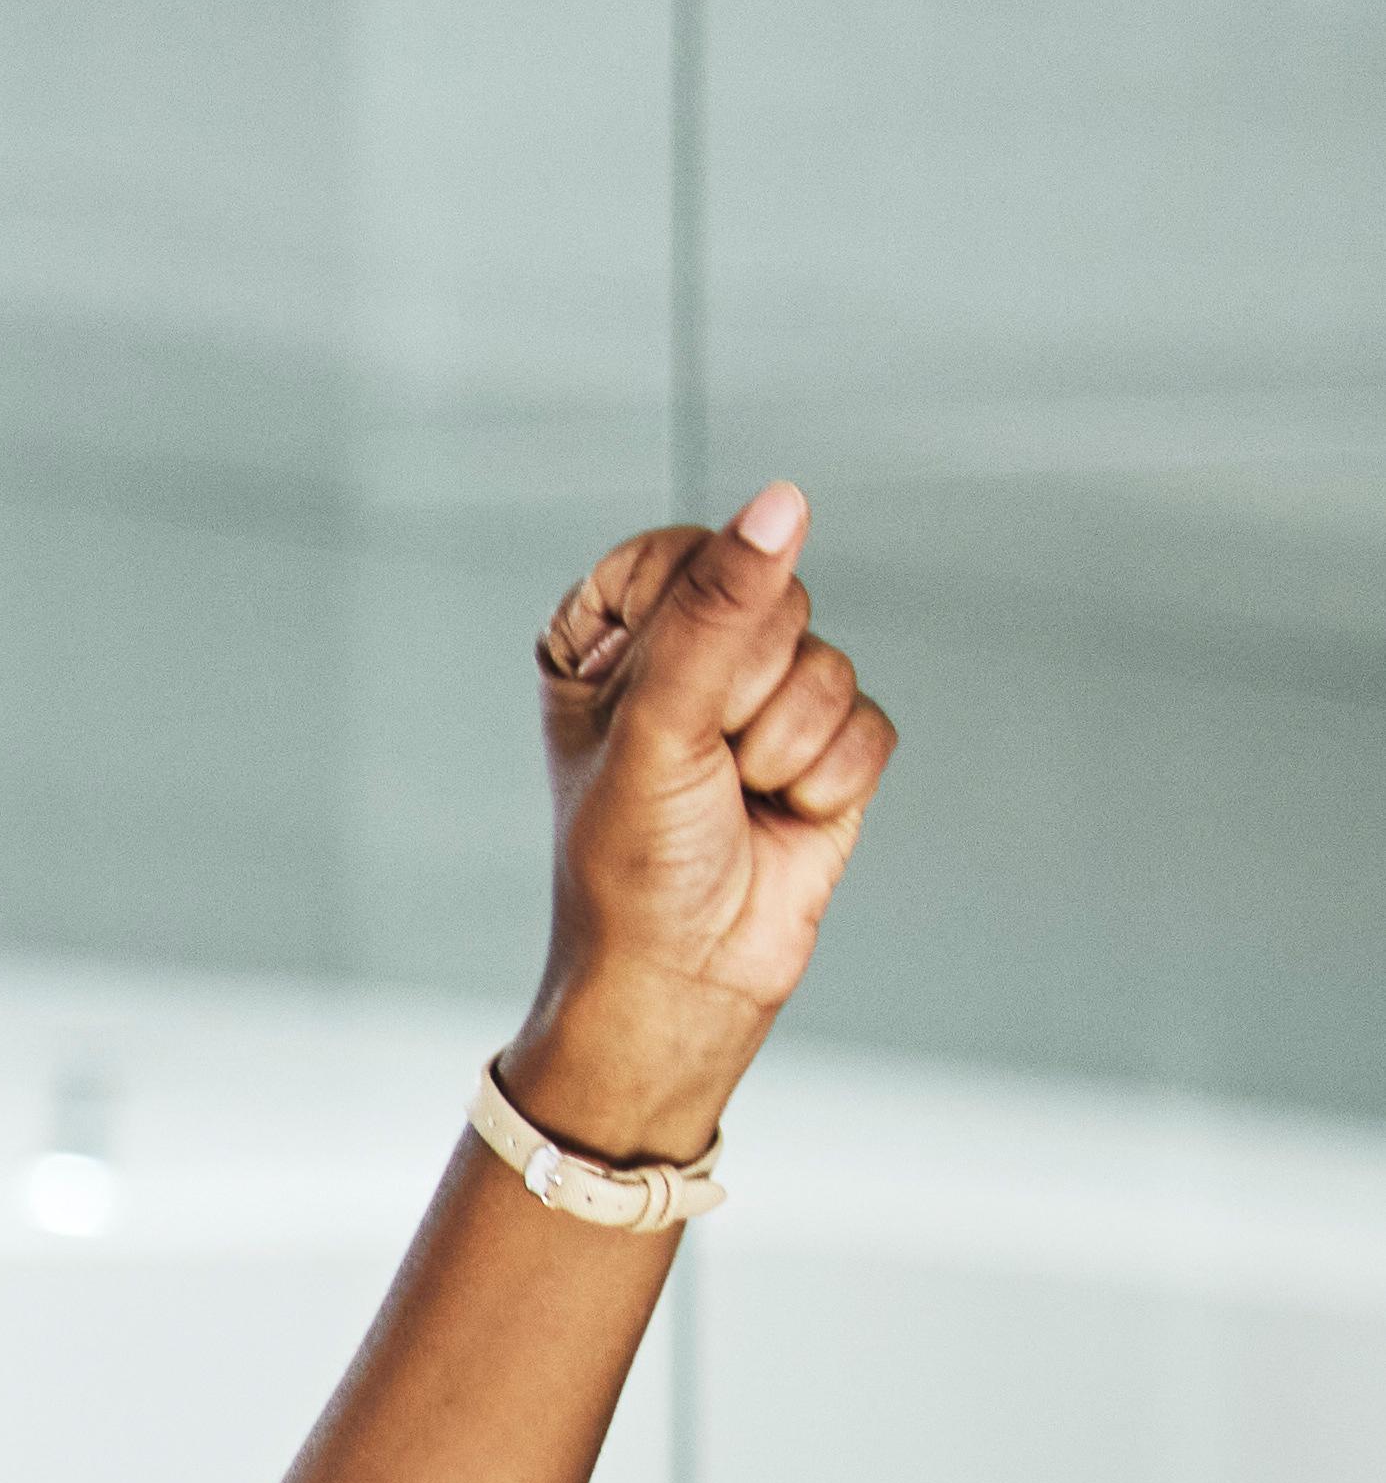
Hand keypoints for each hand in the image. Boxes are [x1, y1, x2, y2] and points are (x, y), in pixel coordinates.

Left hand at [511, 483, 897, 1159]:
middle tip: (704, 758)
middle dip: (749, 689)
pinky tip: (782, 818)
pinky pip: (869, 723)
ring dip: (786, 744)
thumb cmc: (631, 867)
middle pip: (773, 599)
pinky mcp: (828, 747)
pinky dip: (829, 778)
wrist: (682, 977)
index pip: (682, 554)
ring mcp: (764, 703)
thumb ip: (719, 610)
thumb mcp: (657, 725)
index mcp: (611, 642)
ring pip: (828, 663)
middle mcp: (690, 661)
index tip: (658, 696)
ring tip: (738, 797)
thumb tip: (781, 505)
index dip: (693, 620)